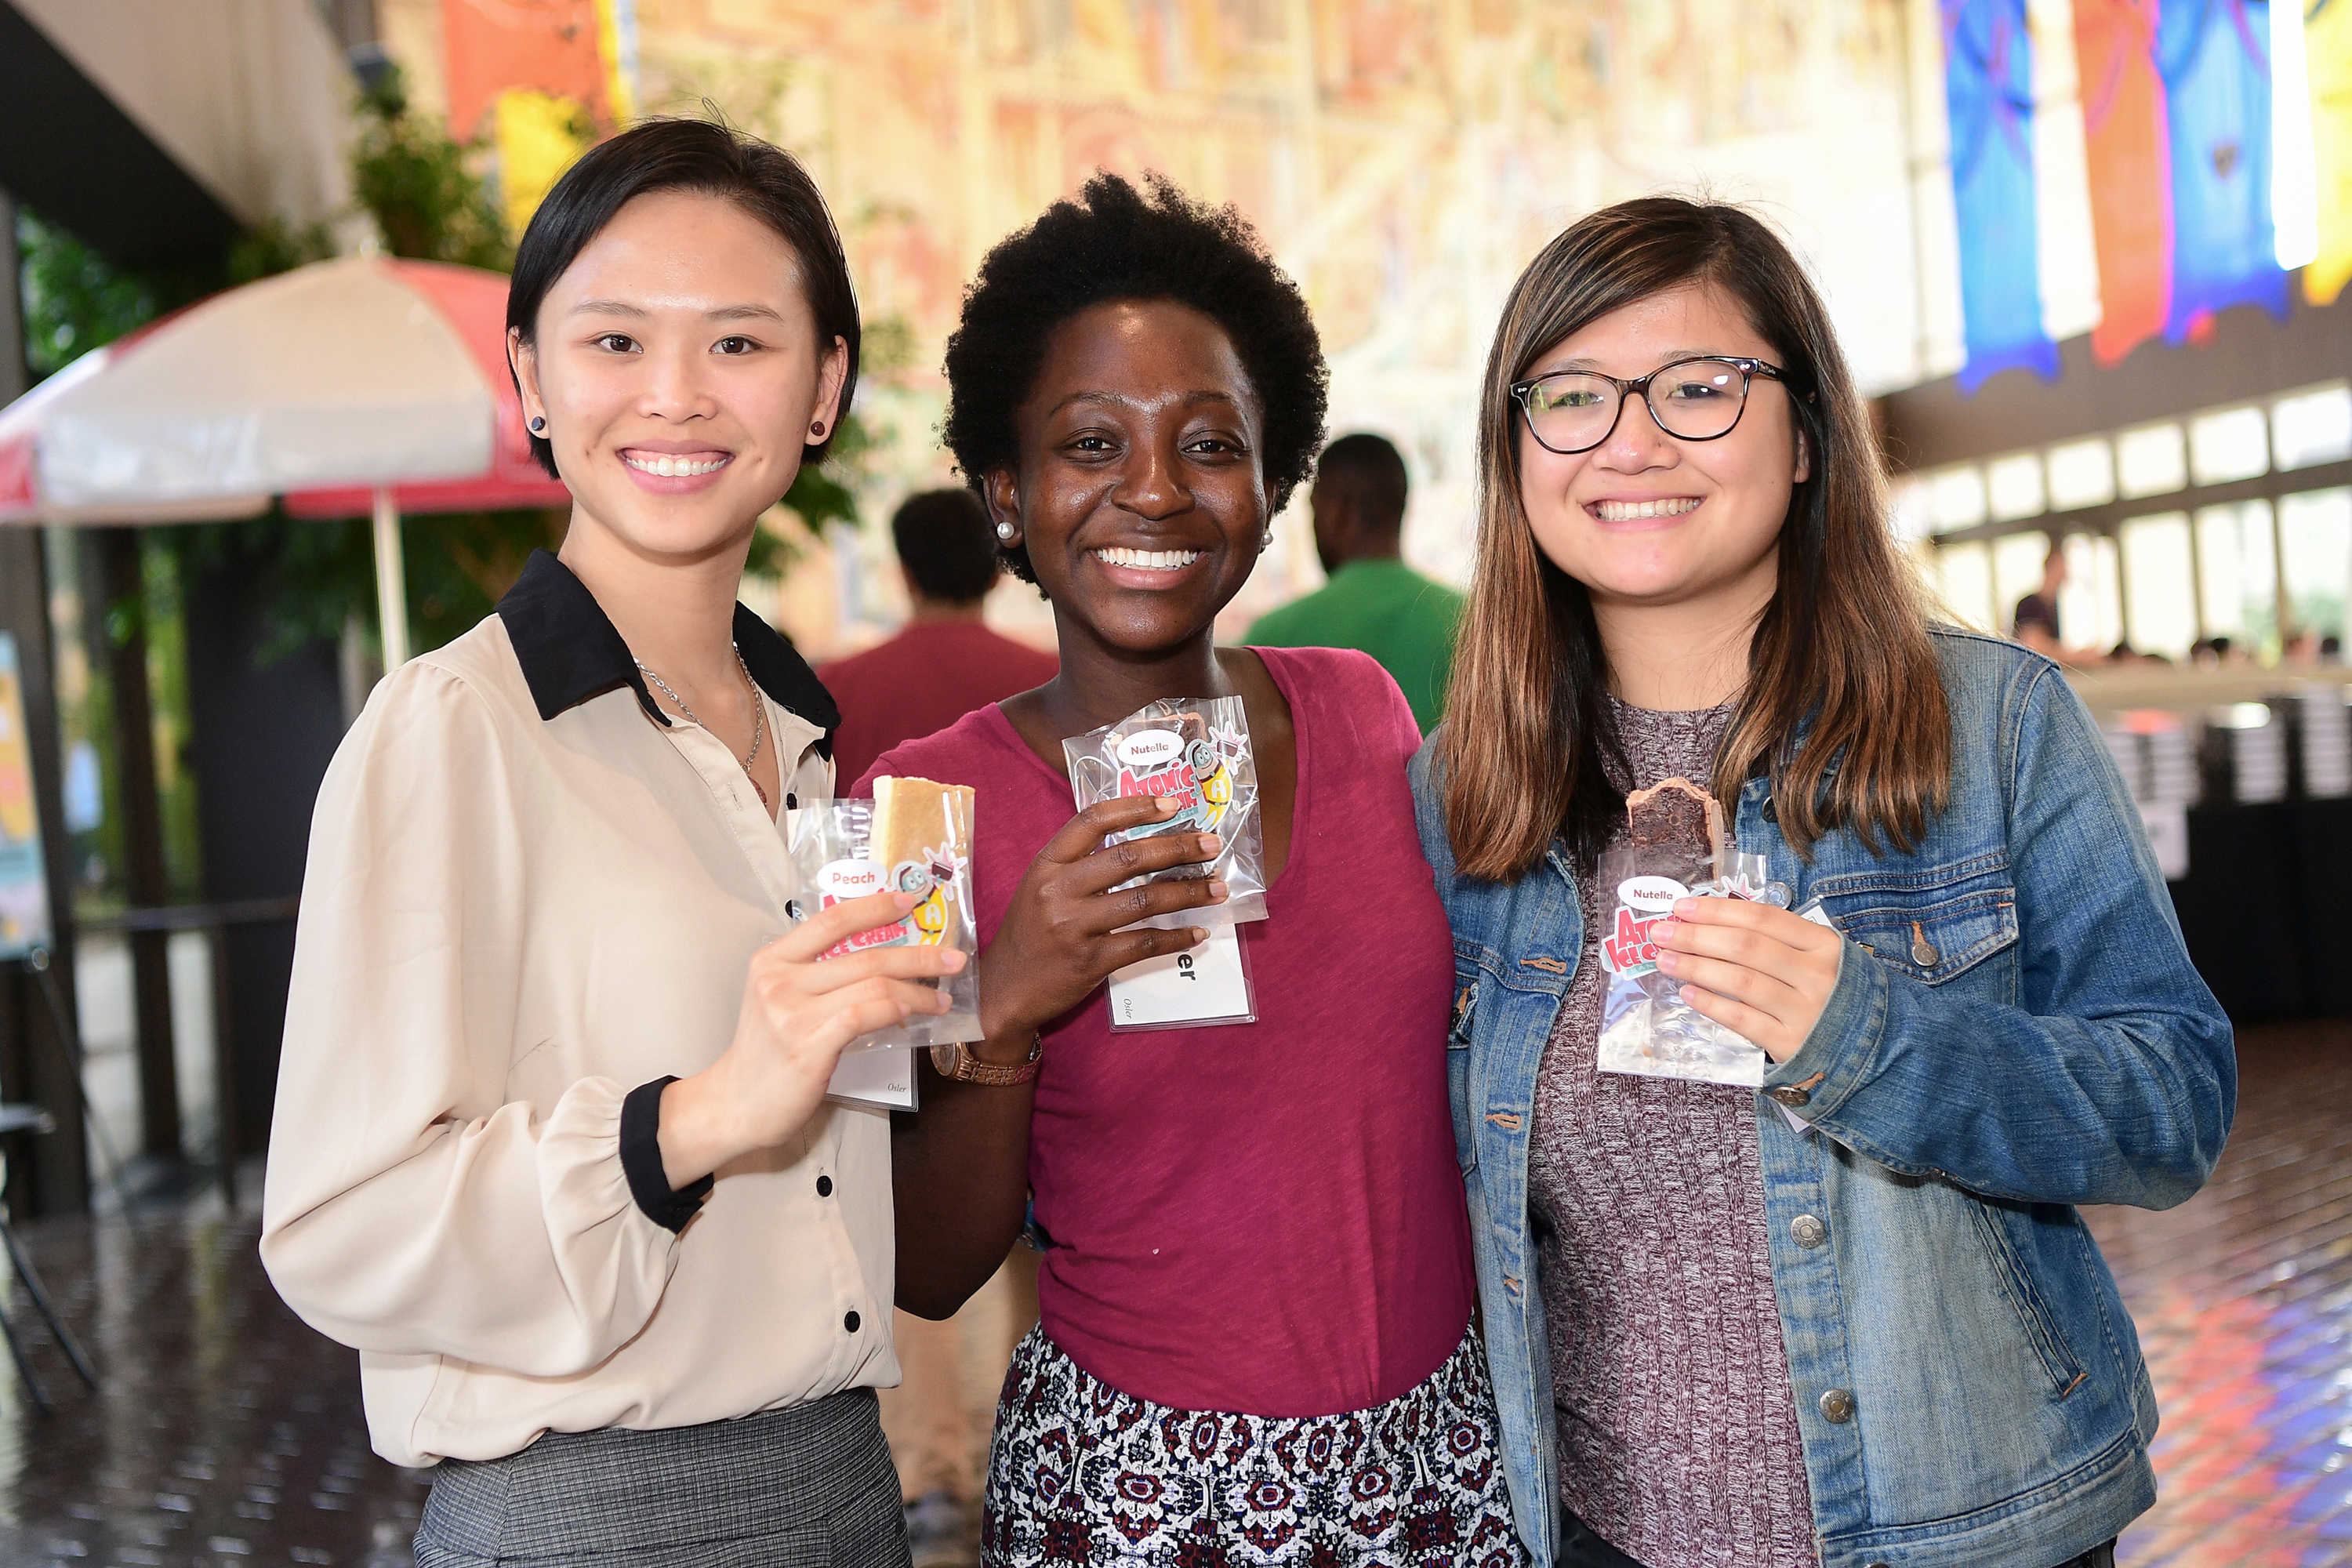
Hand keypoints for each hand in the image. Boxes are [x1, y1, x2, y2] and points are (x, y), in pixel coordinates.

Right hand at [660, 888, 965, 1185]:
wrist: (736, 1103)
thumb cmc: (767, 1052)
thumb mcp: (780, 998)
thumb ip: (817, 974)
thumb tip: (882, 958)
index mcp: (772, 960)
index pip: (832, 920)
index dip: (875, 906)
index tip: (910, 899)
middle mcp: (779, 980)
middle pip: (865, 955)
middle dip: (918, 955)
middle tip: (953, 958)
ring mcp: (791, 1014)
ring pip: (872, 986)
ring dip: (917, 991)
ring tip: (940, 999)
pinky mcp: (807, 1047)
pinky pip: (863, 1017)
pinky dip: (894, 1011)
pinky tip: (911, 1014)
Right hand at [973, 794, 1227, 1055]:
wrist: (1002, 991)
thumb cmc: (1029, 935)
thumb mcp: (1040, 888)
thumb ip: (1079, 865)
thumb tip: (1141, 843)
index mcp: (1046, 864)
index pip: (1092, 821)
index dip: (1135, 808)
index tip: (1172, 804)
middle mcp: (1058, 891)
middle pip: (1128, 858)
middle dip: (1178, 848)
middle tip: (1212, 845)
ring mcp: (1073, 927)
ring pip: (1144, 900)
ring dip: (1188, 893)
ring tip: (1217, 888)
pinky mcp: (1089, 962)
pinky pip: (1143, 943)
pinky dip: (1175, 938)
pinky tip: (1196, 934)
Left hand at [1650, 897, 1842, 1063]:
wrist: (1877, 1050)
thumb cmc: (1836, 995)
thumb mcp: (1821, 959)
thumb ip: (1779, 942)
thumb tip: (1714, 924)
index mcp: (1823, 944)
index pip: (1762, 918)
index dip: (1718, 910)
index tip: (1681, 907)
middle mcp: (1816, 974)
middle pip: (1746, 947)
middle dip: (1696, 936)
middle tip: (1660, 932)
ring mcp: (1806, 1011)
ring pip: (1740, 981)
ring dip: (1696, 967)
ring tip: (1664, 960)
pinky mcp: (1792, 1044)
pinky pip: (1743, 1020)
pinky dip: (1711, 1005)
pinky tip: (1688, 993)